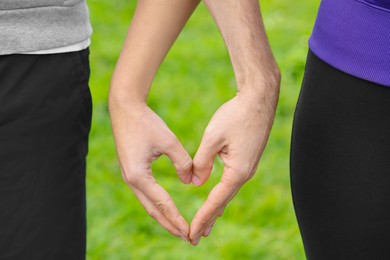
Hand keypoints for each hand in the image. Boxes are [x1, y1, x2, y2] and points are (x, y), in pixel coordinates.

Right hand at [109, 100, 192, 241]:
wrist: (125, 109)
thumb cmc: (147, 123)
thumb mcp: (169, 141)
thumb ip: (183, 162)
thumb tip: (190, 182)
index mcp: (139, 176)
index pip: (162, 203)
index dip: (177, 218)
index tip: (189, 231)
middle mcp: (131, 180)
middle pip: (153, 210)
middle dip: (170, 225)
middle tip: (187, 237)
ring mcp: (130, 177)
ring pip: (149, 204)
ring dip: (164, 217)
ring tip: (179, 228)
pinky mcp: (132, 171)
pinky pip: (146, 194)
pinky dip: (158, 205)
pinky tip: (167, 208)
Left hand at [189, 89, 277, 244]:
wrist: (258, 99)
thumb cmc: (235, 116)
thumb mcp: (212, 138)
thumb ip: (201, 162)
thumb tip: (195, 182)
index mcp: (238, 171)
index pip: (216, 201)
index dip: (203, 217)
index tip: (191, 233)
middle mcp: (245, 174)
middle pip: (224, 202)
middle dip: (209, 220)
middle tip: (195, 238)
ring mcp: (248, 167)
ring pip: (227, 193)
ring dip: (215, 209)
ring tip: (205, 225)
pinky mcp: (247, 160)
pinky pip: (231, 183)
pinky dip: (221, 195)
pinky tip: (216, 199)